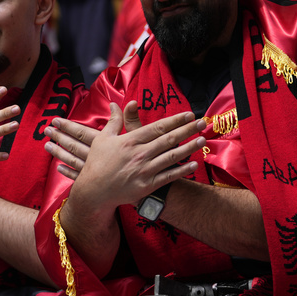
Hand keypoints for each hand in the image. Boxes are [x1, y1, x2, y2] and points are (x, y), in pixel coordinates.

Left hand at [45, 101, 145, 179]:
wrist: (147, 189)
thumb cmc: (144, 161)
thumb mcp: (141, 138)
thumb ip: (132, 120)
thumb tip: (131, 102)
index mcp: (104, 144)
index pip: (82, 132)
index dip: (68, 126)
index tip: (56, 120)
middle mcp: (95, 157)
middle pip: (74, 145)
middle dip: (60, 137)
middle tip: (47, 131)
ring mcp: (93, 172)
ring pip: (72, 160)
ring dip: (59, 152)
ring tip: (47, 146)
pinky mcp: (96, 184)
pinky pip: (77, 177)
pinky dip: (67, 172)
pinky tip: (59, 168)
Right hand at [67, 103, 206, 213]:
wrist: (94, 191)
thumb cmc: (98, 163)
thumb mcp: (103, 139)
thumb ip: (114, 121)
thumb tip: (115, 104)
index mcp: (130, 141)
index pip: (158, 127)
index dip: (175, 120)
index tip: (188, 114)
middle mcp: (139, 154)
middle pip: (168, 139)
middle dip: (187, 130)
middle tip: (202, 122)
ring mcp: (144, 170)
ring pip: (171, 157)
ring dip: (189, 148)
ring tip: (202, 139)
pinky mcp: (147, 185)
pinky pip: (168, 177)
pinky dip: (181, 171)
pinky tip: (193, 165)